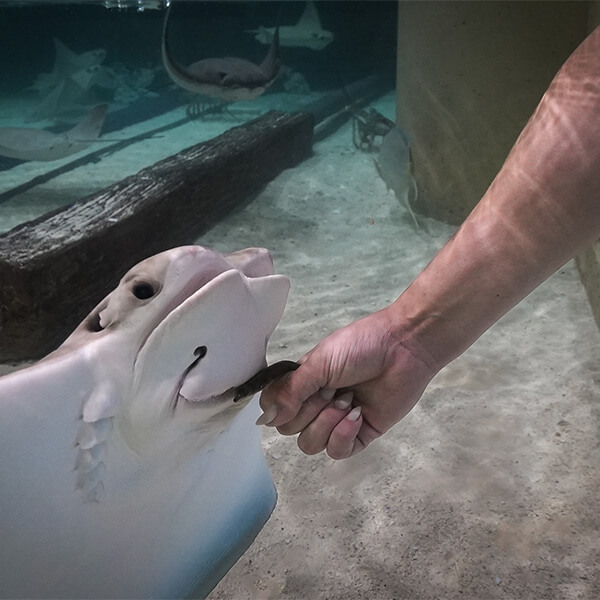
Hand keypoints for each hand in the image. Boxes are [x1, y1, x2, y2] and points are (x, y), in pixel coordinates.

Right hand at [258, 307, 437, 458]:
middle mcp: (316, 404)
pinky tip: (357, 414)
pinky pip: (338, 451)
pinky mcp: (360, 434)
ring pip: (311, 444)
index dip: (282, 408)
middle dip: (310, 410)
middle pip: (291, 430)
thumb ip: (288, 392)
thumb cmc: (360, 346)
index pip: (275, 410)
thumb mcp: (318, 363)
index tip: (298, 393)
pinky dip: (344, 435)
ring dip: (327, 422)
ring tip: (349, 399)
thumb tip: (263, 421)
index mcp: (302, 383)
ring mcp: (337, 420)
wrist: (404, 348)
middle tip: (333, 388)